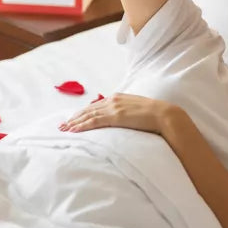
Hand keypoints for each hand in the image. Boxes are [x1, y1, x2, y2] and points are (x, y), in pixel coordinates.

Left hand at [59, 93, 178, 134]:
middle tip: (63, 125)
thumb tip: (123, 121)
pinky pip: (94, 121)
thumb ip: (127, 113)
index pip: (96, 106)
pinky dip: (82, 126)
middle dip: (74, 117)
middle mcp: (113, 100)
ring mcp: (113, 107)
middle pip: (89, 109)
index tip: (74, 119)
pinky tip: (74, 130)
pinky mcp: (115, 116)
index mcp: (118, 98)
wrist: (164, 115)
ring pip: (88, 115)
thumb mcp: (137, 111)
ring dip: (74, 122)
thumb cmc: (155, 116)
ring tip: (64, 129)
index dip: (84, 113)